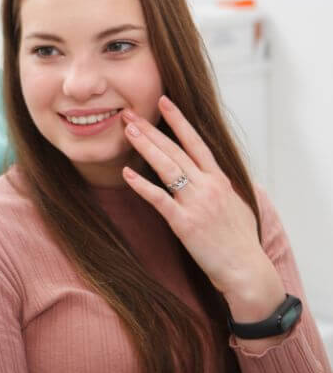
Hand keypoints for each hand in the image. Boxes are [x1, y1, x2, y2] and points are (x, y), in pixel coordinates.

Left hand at [120, 96, 284, 323]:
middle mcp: (208, 186)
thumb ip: (222, 187)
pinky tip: (126, 174)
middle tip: (129, 113)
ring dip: (145, 147)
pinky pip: (159, 199)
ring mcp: (196, 203)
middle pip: (175, 150)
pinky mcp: (185, 223)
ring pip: (166, 167)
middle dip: (151, 129)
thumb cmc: (241, 241)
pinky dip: (141, 185)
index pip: (197, 142)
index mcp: (219, 180)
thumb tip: (213, 176)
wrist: (246, 270)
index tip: (164, 102)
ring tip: (127, 131)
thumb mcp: (237, 206)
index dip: (179, 121)